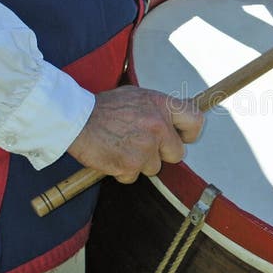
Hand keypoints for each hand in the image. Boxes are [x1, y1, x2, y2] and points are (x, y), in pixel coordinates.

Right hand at [67, 86, 203, 183]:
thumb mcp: (138, 96)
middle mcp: (158, 126)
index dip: (190, 133)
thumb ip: (160, 108)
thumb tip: (181, 112)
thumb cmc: (104, 107)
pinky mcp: (131, 164)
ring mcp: (146, 147)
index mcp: (162, 105)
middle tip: (142, 144)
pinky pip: (134, 176)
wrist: (76, 119)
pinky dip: (123, 171)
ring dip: (140, 162)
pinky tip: (113, 155)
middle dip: (161, 153)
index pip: (196, 121)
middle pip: (177, 153)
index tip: (182, 137)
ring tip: (122, 147)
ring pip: (154, 167)